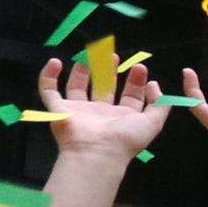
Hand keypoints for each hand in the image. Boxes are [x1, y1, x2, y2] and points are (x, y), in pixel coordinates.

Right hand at [34, 55, 169, 163]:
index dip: (136, 81)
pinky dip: (47, 76)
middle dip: (110, 71)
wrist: (97, 152)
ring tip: (88, 55)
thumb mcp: (153, 122)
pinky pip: (48, 91)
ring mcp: (79, 111)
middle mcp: (101, 113)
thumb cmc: (125, 138)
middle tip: (113, 56)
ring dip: (82, 70)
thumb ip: (160, 104)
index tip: (140, 67)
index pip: (130, 96)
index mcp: (122, 117)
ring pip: (77, 86)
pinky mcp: (59, 109)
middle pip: (104, 88)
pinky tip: (55, 63)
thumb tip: (154, 85)